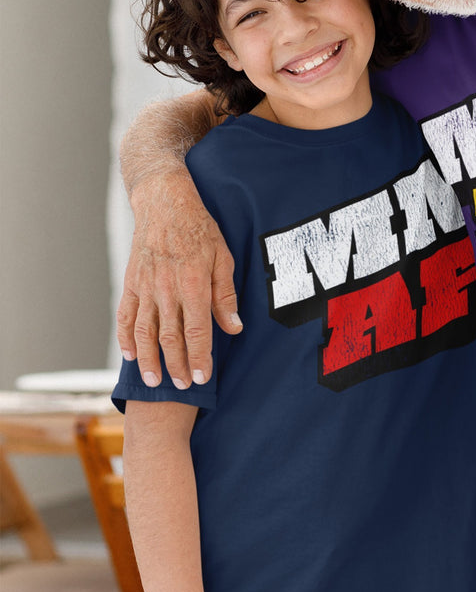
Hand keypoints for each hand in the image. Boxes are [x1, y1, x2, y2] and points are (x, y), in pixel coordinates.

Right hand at [117, 169, 240, 388]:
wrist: (165, 204)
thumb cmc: (200, 230)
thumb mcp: (223, 259)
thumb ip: (225, 296)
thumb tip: (234, 328)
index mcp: (193, 285)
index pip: (197, 331)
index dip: (200, 357)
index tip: (203, 377)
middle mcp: (167, 290)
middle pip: (169, 337)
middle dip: (176, 365)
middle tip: (182, 387)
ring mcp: (146, 287)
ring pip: (144, 331)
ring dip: (148, 359)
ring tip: (152, 381)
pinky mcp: (132, 283)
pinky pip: (125, 315)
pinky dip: (125, 337)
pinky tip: (130, 355)